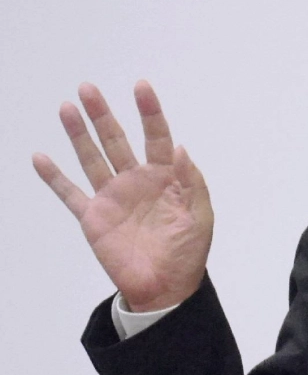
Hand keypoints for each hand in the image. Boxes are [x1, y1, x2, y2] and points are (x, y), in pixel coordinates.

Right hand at [32, 81, 213, 312]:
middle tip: (88, 88)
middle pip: (116, 140)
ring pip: (92, 158)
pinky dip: (54, 177)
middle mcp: (136, 181)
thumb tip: (181, 148)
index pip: (157, 137)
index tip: (141, 87)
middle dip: (103, 114)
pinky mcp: (93, 217)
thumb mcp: (200, 216)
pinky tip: (40, 157)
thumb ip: (192, 182)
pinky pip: (70, 193)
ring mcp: (113, 197)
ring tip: (67, 107)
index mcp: (165, 177)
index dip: (150, 112)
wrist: (165, 287)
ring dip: (79, 134)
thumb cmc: (187, 252)